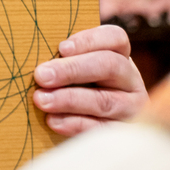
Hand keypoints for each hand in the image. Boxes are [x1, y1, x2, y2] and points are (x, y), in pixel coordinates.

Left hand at [33, 25, 147, 136]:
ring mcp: (131, 107)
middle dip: (72, 70)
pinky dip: (76, 124)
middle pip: (109, 66)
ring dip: (69, 100)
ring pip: (105, 100)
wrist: (90, 125)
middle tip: (41, 75)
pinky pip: (103, 128)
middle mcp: (129, 78)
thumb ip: (62, 58)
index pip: (114, 37)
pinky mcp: (125, 132)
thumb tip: (37, 54)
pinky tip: (53, 121)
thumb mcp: (73, 66)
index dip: (89, 40)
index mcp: (118, 54)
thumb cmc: (73, 85)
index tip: (61, 48)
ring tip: (41, 100)